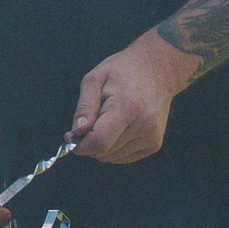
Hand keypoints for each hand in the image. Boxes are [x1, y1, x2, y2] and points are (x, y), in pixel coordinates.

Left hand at [69, 35, 199, 163]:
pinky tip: (118, 127)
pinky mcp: (154, 143)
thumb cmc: (122, 71)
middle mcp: (144, 125)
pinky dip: (114, 148)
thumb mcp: (95, 79)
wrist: (158, 70)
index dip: (80, 144)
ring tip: (106, 120)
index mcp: (127, 107)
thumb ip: (85, 107)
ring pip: (112, 157)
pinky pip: (123, 157)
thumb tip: (76, 132)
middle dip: (88, 142)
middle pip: (104, 152)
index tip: (70, 135)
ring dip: (102, 145)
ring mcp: (152, 136)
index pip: (99, 142)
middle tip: (88, 122)